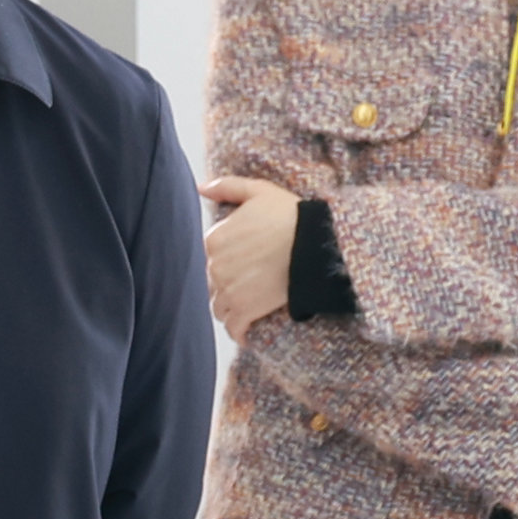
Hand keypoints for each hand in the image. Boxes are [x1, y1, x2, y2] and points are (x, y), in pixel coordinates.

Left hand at [201, 176, 304, 338]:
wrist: (317, 243)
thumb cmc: (291, 214)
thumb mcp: (259, 191)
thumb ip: (227, 187)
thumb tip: (200, 187)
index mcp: (214, 239)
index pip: (211, 256)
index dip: (227, 259)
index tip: (244, 262)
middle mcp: (215, 266)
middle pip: (214, 282)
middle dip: (227, 284)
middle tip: (250, 283)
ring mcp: (228, 290)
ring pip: (219, 306)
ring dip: (230, 307)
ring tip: (247, 306)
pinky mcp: (245, 310)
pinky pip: (233, 327)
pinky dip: (238, 330)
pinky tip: (245, 331)